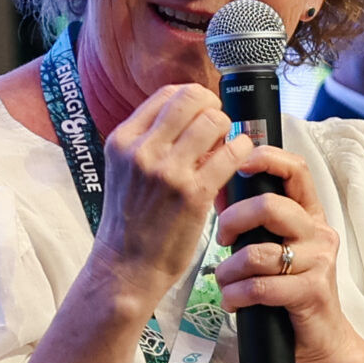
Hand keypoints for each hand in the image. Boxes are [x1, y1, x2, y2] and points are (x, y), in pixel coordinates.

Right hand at [88, 77, 241, 301]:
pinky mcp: (193, 193)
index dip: (192, 99)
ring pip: (213, 121)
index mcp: (122, 140)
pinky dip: (241, 150)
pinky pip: (230, 154)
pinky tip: (239, 159)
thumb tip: (189, 117)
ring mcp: (168, 171)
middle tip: (218, 127)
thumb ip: (148, 142)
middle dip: (212, 107)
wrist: (125, 268)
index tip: (201, 113)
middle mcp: (142, 150)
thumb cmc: (129, 222)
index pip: (166, 95)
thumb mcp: (124, 171)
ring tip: (226, 147)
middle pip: (191, 98)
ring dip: (227, 129)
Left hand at [210, 137, 357, 359]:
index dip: (267, 158)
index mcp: (309, 215)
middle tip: (221, 240)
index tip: (239, 162)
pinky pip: (261, 286)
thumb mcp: (272, 248)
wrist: (322, 338)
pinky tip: (233, 302)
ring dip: (229, 271)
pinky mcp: (311, 291)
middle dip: (233, 221)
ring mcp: (319, 262)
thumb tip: (215, 189)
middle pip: (270, 207)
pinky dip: (237, 295)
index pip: (296, 170)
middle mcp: (318, 233)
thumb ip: (250, 221)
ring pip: (259, 252)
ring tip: (225, 284)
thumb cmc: (291, 291)